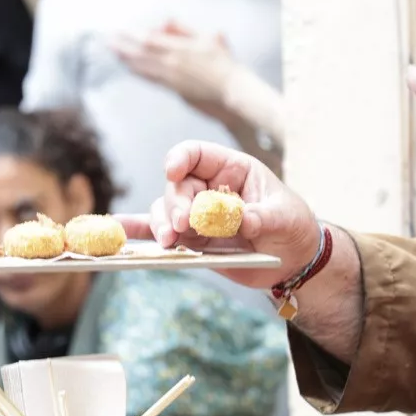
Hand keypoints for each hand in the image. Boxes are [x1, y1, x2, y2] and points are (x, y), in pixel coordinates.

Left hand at [110, 21, 234, 112]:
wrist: (232, 89)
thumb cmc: (223, 63)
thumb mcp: (207, 39)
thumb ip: (184, 30)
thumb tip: (165, 21)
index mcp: (182, 47)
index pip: (151, 39)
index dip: (133, 35)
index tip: (121, 30)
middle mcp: (174, 61)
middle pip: (142, 52)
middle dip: (123, 46)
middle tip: (108, 41)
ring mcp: (172, 75)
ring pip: (143, 66)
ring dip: (127, 58)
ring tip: (114, 52)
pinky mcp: (174, 88)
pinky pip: (150, 78)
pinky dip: (137, 71)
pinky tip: (129, 67)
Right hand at [125, 140, 321, 288]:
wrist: (294, 262)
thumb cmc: (293, 227)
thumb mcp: (285, 217)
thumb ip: (262, 217)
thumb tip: (242, 220)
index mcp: (230, 170)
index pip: (197, 154)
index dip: (181, 159)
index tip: (173, 172)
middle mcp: (208, 188)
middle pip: (177, 187)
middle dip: (175, 205)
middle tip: (183, 225)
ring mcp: (197, 214)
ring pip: (165, 210)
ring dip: (162, 223)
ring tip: (169, 241)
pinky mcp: (190, 238)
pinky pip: (160, 231)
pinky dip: (140, 231)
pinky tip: (120, 231)